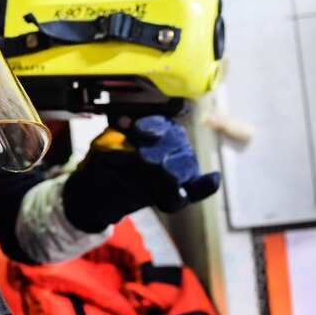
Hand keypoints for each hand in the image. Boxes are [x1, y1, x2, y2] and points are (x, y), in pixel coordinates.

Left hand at [62, 115, 220, 232]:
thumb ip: (115, 145)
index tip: (138, 131)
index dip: (152, 127)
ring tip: (163, 173)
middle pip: (177, 142)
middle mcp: (171, 145)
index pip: (160, 124)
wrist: (102, 189)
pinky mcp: (181, 190)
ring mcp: (178, 167)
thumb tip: (127, 144)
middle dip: (163, 149)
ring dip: (174, 170)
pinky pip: (197, 188)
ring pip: (185, 165)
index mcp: (153, 130)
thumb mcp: (104, 149)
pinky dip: (206, 185)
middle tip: (146, 159)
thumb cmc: (107, 162)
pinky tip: (212, 179)